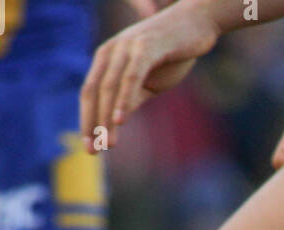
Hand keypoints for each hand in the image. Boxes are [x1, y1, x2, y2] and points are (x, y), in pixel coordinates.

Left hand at [81, 1, 221, 149]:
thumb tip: (116, 121)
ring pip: (110, 87)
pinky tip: (121, 120)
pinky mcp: (146, 48)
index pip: (90, 93)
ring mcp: (127, 47)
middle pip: (94, 92)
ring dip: (107, 118)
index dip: (87, 120)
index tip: (90, 148)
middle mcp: (111, 51)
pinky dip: (124, 99)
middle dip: (92, 123)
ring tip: (108, 144)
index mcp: (107, 58)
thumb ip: (132, 97)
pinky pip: (131, 77)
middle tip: (94, 152)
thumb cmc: (173, 52)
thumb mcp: (150, 80)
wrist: (196, 24)